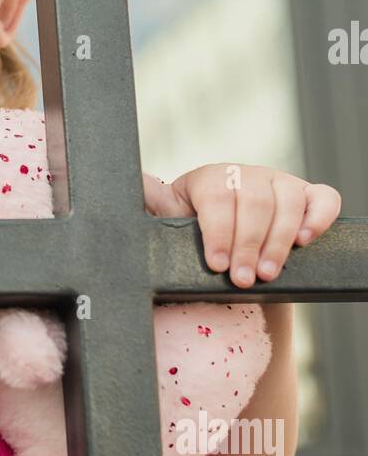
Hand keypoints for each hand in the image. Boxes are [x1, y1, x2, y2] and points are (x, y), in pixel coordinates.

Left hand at [142, 164, 341, 287]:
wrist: (224, 242)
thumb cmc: (192, 232)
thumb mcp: (168, 218)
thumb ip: (150, 203)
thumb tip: (131, 182)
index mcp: (211, 178)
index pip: (217, 197)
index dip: (218, 232)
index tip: (216, 265)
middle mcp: (247, 175)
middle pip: (254, 202)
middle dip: (248, 245)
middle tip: (242, 280)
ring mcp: (279, 183)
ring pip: (288, 202)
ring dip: (280, 240)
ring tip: (267, 274)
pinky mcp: (307, 196)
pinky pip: (324, 199)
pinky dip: (319, 217)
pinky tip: (306, 241)